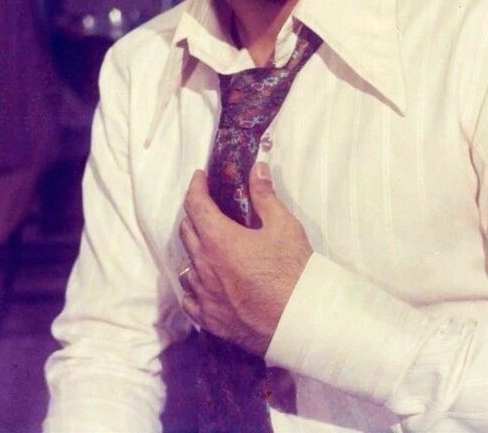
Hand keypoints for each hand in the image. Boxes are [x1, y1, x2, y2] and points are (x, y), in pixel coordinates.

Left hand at [178, 162, 312, 355]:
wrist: (301, 320)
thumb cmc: (293, 270)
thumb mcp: (283, 225)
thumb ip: (265, 195)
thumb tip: (257, 168)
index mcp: (218, 240)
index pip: (195, 205)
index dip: (196, 187)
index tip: (201, 177)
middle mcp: (203, 266)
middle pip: (187, 232)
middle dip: (195, 213)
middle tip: (208, 206)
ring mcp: (204, 295)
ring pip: (186, 265)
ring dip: (194, 249)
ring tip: (208, 243)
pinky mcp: (210, 319)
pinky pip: (190, 298)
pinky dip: (194, 284)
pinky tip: (204, 281)